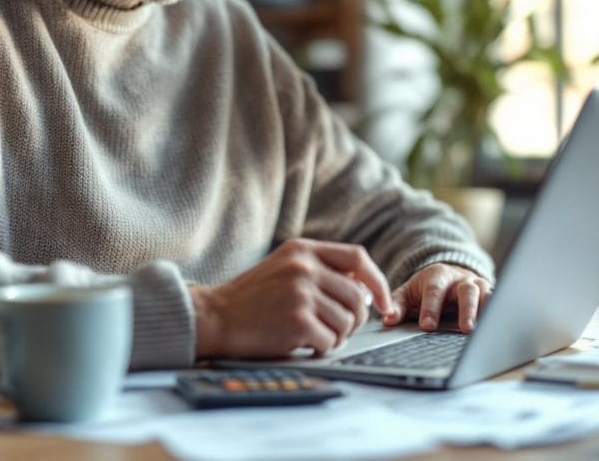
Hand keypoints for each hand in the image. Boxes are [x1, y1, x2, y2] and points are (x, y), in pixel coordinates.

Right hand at [191, 238, 392, 357]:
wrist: (215, 316)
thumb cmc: (251, 297)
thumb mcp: (285, 267)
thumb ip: (321, 270)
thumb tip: (365, 292)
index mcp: (303, 250)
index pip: (357, 258)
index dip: (376, 281)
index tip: (382, 301)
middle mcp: (304, 268)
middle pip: (356, 297)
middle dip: (354, 319)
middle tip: (338, 328)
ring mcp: (301, 294)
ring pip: (346, 322)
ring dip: (336, 336)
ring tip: (315, 334)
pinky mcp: (297, 321)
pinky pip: (330, 341)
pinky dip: (322, 348)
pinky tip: (303, 343)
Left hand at [381, 263, 491, 332]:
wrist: (446, 277)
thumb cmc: (424, 290)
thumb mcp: (407, 294)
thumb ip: (396, 305)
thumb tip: (388, 319)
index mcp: (437, 276)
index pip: (434, 291)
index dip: (431, 308)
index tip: (427, 326)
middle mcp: (460, 279)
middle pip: (466, 291)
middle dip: (466, 310)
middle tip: (466, 328)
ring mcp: (478, 286)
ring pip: (486, 296)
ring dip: (487, 312)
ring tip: (485, 332)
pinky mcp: (490, 295)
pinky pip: (498, 303)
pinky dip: (499, 314)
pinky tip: (499, 328)